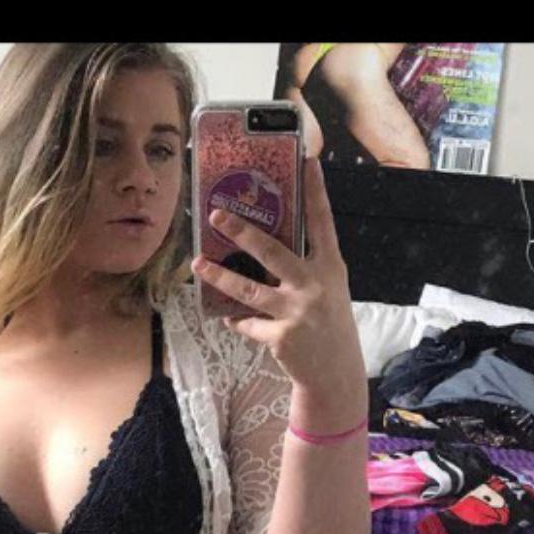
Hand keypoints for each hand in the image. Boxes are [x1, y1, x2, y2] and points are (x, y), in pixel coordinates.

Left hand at [191, 157, 365, 400]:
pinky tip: (231, 318)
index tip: (308, 161)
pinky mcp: (280, 337)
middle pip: (273, 251)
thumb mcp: (327, 289)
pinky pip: (247, 322)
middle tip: (217, 214)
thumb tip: (263, 243)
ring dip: (220, 276)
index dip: (316, 192)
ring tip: (198, 264)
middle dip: (242, 231)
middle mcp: (315, 285)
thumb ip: (304, 267)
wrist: (335, 372)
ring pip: (249, 289)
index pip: (322, 222)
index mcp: (329, 267)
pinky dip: (237, 320)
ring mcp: (297, 312)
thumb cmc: (327, 323)